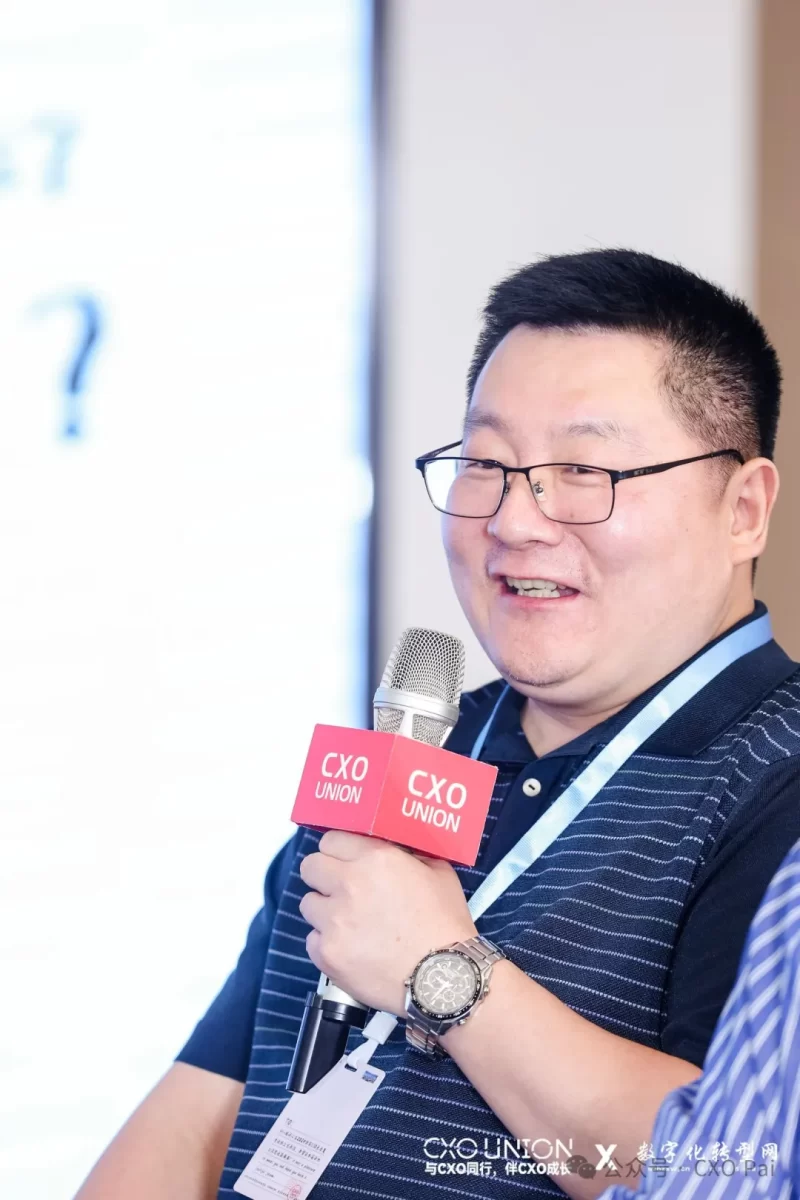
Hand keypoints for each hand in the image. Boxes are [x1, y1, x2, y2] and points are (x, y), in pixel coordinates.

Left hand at [298, 831, 477, 1014]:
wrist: (443, 978)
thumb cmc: (445, 926)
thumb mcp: (439, 873)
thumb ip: (410, 855)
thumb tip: (394, 851)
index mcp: (375, 859)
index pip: (331, 840)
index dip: (338, 851)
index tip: (344, 861)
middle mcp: (349, 884)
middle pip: (310, 866)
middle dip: (323, 875)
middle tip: (340, 889)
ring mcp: (333, 920)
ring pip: (308, 904)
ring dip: (324, 910)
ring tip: (348, 924)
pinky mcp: (327, 954)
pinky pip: (312, 940)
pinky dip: (327, 943)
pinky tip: (351, 949)